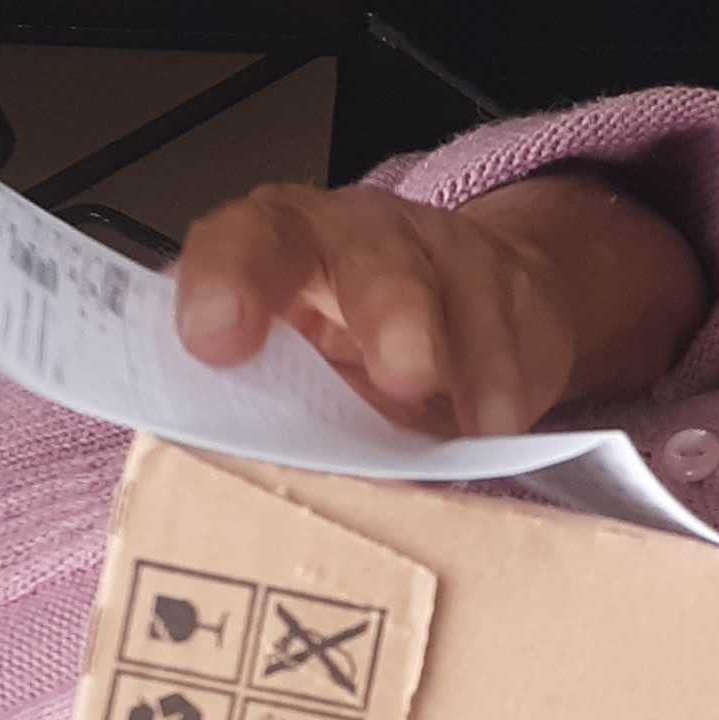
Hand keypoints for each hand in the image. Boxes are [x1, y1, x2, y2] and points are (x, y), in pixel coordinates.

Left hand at [171, 171, 708, 437]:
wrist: (460, 302)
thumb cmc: (340, 343)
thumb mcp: (282, 363)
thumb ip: (246, 398)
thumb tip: (205, 481)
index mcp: (277, 245)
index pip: (244, 239)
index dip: (226, 279)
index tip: (217, 340)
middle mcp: (358, 237)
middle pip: (370, 256)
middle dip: (389, 309)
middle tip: (405, 374)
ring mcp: (444, 259)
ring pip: (458, 298)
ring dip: (464, 365)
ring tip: (467, 429)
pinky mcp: (513, 296)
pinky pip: (511, 350)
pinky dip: (500, 405)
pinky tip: (490, 437)